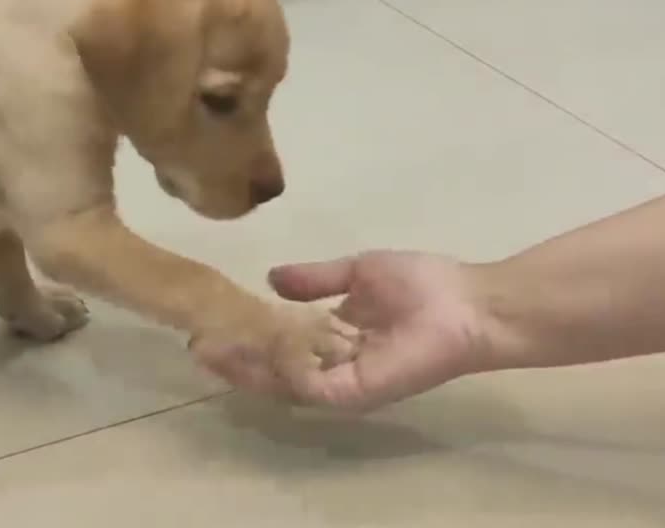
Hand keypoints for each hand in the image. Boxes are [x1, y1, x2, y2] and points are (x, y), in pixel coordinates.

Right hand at [196, 251, 494, 410]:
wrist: (466, 304)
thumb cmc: (422, 285)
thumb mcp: (357, 272)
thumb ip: (315, 280)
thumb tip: (272, 279)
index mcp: (336, 340)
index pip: (282, 345)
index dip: (247, 337)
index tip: (212, 323)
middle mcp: (334, 366)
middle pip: (275, 370)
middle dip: (236, 358)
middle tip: (198, 342)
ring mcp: (343, 382)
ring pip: (284, 383)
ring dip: (247, 368)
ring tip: (212, 349)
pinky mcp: (355, 391)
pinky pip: (309, 387)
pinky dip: (282, 372)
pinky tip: (255, 351)